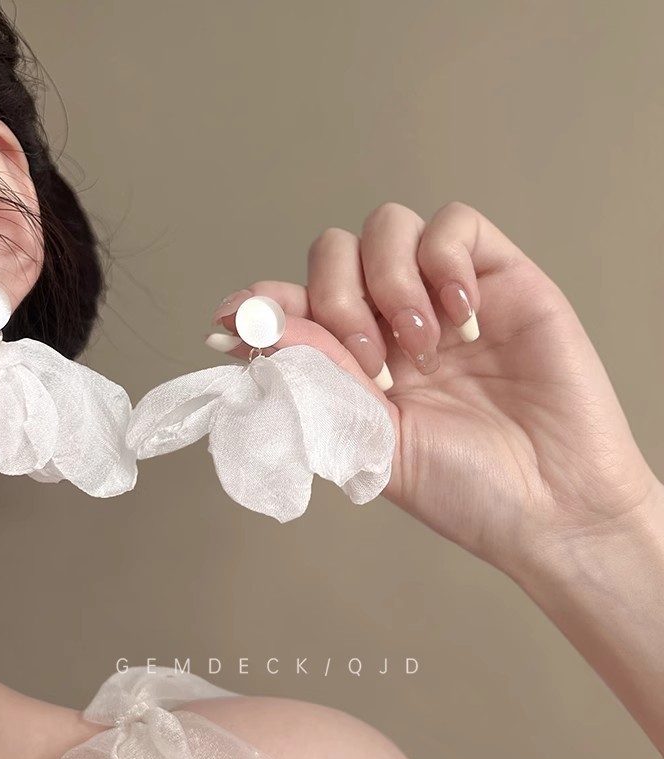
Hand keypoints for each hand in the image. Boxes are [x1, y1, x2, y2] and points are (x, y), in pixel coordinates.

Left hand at [209, 201, 660, 576]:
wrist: (553, 505)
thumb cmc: (465, 486)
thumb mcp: (371, 438)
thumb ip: (314, 375)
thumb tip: (245, 327)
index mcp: (355, 361)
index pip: (297, 302)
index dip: (264, 303)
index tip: (234, 321)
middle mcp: (393, 322)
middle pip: (334, 253)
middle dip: (336, 299)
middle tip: (371, 361)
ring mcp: (444, 297)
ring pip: (387, 227)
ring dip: (389, 282)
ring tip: (422, 347)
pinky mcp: (500, 277)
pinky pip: (456, 225)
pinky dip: (444, 260)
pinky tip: (461, 316)